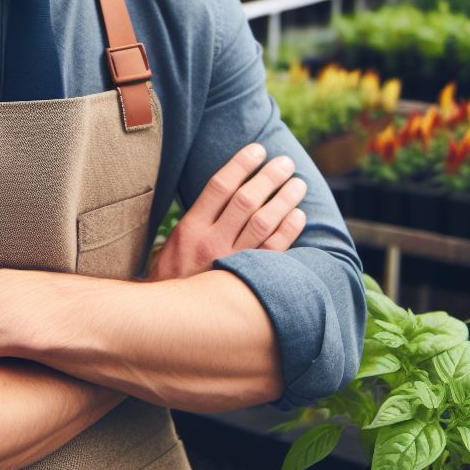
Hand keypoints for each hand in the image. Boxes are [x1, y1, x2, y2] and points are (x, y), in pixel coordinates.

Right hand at [146, 143, 306, 281]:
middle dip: (268, 177)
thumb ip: (199, 217)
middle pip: (246, 200)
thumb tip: (226, 188)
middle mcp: (211, 241)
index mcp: (191, 226)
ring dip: (284, 200)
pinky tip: (298, 215)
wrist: (171, 320)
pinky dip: (288, 231)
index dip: (241, 164)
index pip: (219, 185)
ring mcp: (230, 261)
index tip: (257, 149)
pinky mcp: (246, 280)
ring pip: (263, 222)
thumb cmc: (175, 275)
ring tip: (298, 184)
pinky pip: (273, 251)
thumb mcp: (176, 241)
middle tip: (286, 163)